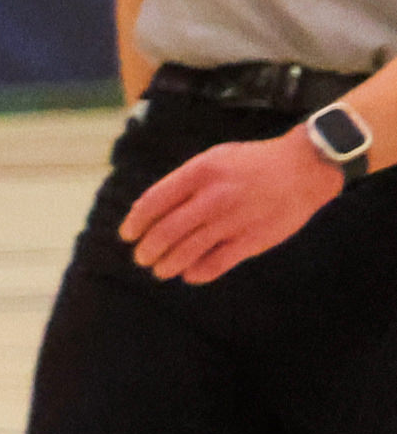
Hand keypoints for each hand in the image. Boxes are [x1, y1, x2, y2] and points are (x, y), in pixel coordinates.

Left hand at [120, 129, 344, 283]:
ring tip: (160, 270)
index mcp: (200, 172)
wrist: (306, 167)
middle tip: (142, 258)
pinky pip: (215, 264)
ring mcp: (234, 219)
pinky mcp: (253, 239)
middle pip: (165, 232)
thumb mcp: (215, 159)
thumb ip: (184, 182)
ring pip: (186, 252)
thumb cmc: (253, 164)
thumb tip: (148, 210)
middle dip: (147, 250)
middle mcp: (214, 196)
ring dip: (166, 266)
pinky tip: (190, 274)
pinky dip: (197, 274)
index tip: (127, 235)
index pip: (153, 202)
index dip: (135, 223)